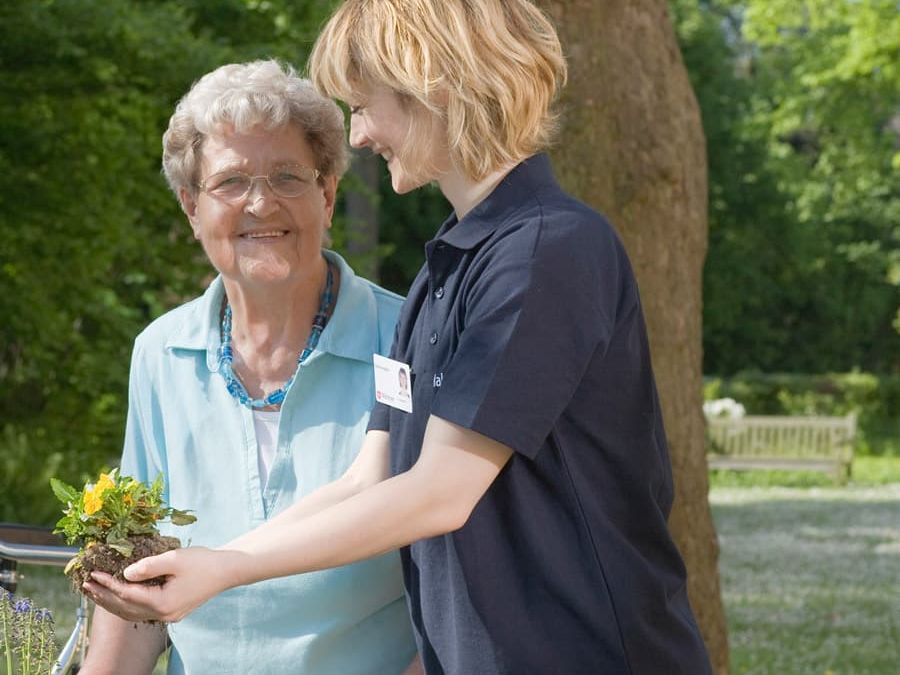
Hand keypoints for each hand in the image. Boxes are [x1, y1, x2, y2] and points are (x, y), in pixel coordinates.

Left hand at [82, 547, 237, 622]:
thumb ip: (147, 566)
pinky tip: (119, 596)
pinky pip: (142, 610)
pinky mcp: (172, 610)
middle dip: (104, 595)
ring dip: (112, 601)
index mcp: (162, 603)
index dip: (108, 583)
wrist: (227, 570)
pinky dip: (126, 603)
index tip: (92, 573)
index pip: (127, 594)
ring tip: (95, 591)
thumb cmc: (203, 562)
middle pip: (125, 608)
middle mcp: (163, 614)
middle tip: (85, 583)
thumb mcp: (174, 559)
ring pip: (132, 612)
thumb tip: (125, 573)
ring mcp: (168, 615)